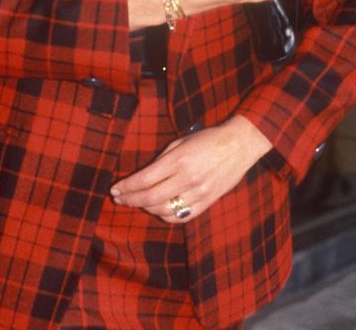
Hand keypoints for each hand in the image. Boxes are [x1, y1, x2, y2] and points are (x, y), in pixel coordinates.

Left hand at [109, 116, 272, 223]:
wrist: (239, 145)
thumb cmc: (208, 138)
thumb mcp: (181, 142)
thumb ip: (162, 160)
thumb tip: (143, 177)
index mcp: (178, 160)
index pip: (145, 179)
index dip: (127, 186)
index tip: (115, 189)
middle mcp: (187, 178)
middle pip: (150, 197)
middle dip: (131, 199)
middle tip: (119, 199)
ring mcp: (198, 193)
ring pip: (164, 210)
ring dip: (146, 208)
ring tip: (137, 203)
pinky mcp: (207, 202)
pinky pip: (181, 216)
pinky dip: (166, 216)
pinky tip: (157, 210)